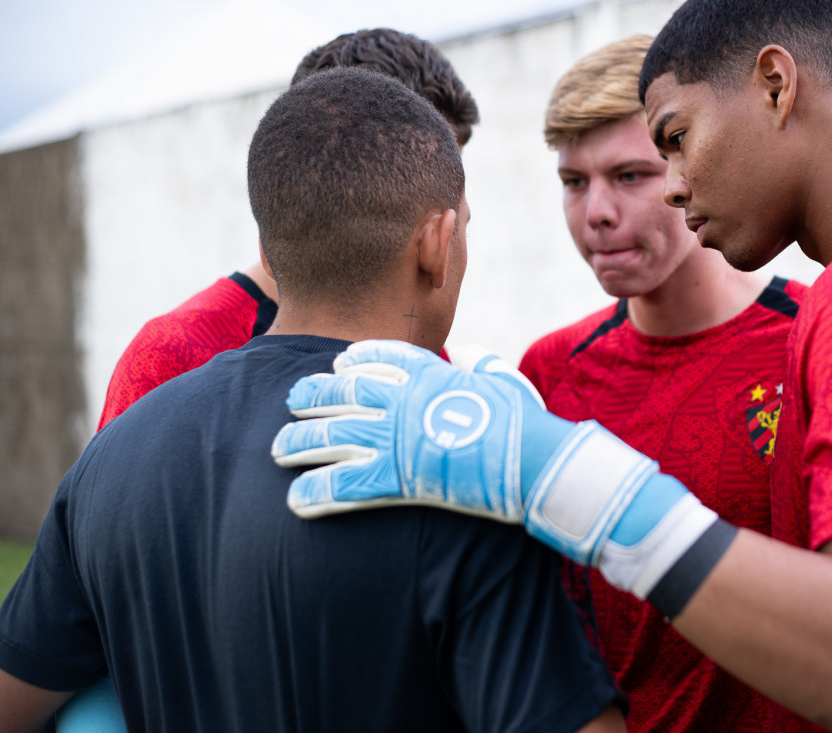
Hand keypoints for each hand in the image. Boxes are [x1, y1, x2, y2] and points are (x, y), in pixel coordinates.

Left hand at [274, 339, 546, 522]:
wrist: (532, 462)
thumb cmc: (526, 424)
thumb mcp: (505, 381)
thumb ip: (481, 363)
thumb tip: (467, 352)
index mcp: (432, 374)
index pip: (383, 358)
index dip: (357, 360)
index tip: (339, 362)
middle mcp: (405, 401)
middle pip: (346, 394)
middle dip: (315, 395)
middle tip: (292, 400)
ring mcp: (397, 439)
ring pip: (334, 437)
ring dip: (301, 441)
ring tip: (279, 448)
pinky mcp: (397, 479)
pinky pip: (346, 486)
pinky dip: (318, 493)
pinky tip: (296, 499)